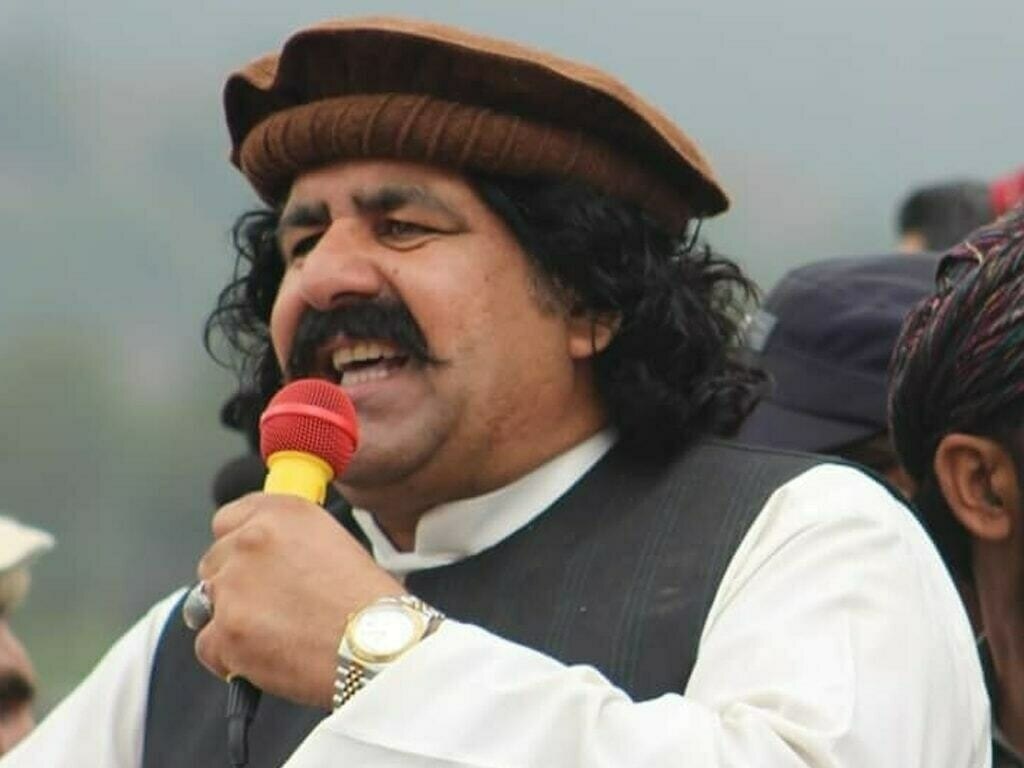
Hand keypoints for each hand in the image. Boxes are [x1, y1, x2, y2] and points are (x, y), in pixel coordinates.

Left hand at [194, 492, 404, 708]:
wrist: (377, 646)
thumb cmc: (369, 602)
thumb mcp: (334, 543)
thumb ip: (289, 541)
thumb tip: (265, 559)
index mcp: (282, 513)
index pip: (228, 518)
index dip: (237, 543)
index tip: (246, 562)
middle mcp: (251, 540)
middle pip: (213, 562)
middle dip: (233, 585)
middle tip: (268, 608)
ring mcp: (234, 586)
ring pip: (206, 604)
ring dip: (231, 620)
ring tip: (273, 636)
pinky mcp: (226, 631)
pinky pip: (207, 645)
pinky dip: (230, 658)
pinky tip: (264, 659)